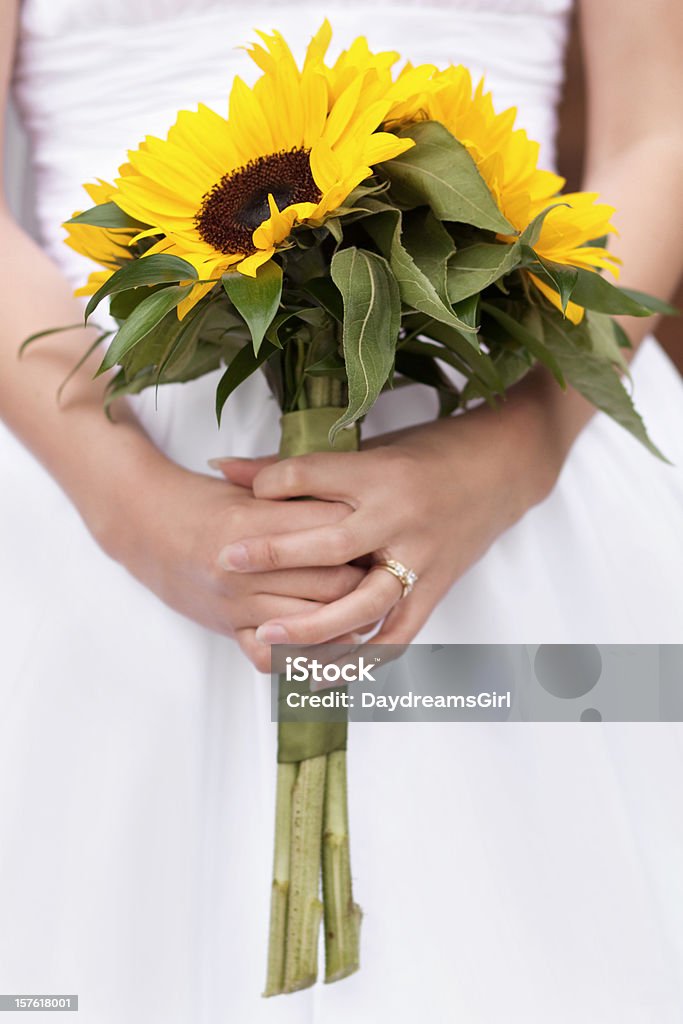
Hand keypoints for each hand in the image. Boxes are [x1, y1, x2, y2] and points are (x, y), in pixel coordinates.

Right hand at [100, 457, 362, 670]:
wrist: (143, 522)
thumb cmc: (203, 500)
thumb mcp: (250, 489)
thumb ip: (298, 497)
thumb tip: (354, 509)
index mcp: (255, 520)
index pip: (328, 532)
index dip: (360, 536)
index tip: (379, 535)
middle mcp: (245, 565)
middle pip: (329, 582)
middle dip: (363, 582)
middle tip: (383, 575)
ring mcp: (235, 601)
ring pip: (310, 623)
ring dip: (344, 623)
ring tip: (366, 612)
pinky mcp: (226, 626)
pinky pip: (271, 655)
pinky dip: (302, 657)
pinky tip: (324, 649)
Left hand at [214, 381, 565, 648]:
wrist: (503, 469)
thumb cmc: (431, 452)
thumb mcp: (369, 449)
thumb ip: (296, 467)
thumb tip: (222, 466)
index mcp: (382, 473)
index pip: (312, 476)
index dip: (271, 483)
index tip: (243, 492)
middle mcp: (401, 518)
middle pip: (332, 543)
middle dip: (277, 554)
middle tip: (228, 563)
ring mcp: (422, 559)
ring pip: (364, 603)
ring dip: (313, 626)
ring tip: (266, 636)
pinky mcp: (436, 588)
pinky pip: (397, 635)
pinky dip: (361, 660)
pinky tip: (322, 675)